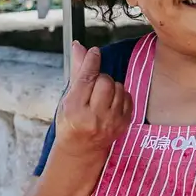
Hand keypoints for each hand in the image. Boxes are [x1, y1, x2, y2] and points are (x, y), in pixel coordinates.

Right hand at [55, 43, 132, 161]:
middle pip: (105, 81)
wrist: (82, 148)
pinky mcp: (124, 123)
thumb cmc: (71, 121)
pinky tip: (110, 102)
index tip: (95, 52)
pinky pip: (127, 97)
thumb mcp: (67, 98)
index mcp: (75, 110)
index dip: (91, 61)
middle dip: (100, 78)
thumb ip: (77, 72)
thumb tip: (79, 47)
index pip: (87, 79)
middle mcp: (94, 117)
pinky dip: (120, 95)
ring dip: (110, 86)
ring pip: (118, 87)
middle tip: (93, 86)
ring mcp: (111, 122)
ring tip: (101, 96)